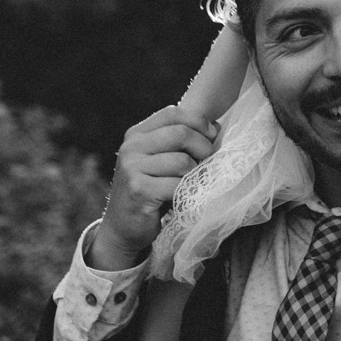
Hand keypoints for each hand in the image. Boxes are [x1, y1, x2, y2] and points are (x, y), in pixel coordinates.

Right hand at [88, 105, 217, 270]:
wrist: (123, 227)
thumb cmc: (151, 190)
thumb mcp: (161, 160)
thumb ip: (182, 141)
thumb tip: (216, 126)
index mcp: (137, 134)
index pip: (173, 113)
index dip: (199, 121)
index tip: (212, 136)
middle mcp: (131, 147)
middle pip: (181, 134)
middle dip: (203, 148)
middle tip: (206, 163)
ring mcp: (132, 168)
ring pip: (183, 161)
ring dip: (195, 175)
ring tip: (190, 184)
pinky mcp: (139, 190)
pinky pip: (178, 185)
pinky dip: (187, 192)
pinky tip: (182, 198)